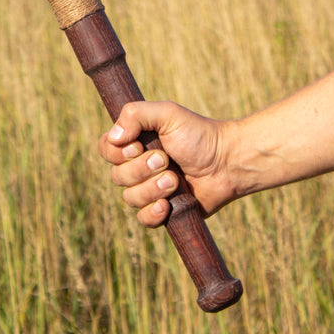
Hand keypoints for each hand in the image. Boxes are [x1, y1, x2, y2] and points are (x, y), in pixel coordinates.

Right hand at [98, 101, 236, 225]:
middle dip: (141, 169)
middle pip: (117, 176)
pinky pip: (143, 219)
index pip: (106, 150)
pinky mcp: (163, 210)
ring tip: (175, 180)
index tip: (138, 145)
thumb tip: (114, 137)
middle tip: (166, 160)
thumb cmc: (198, 134)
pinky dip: (153, 213)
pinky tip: (168, 205)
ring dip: (152, 188)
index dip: (117, 152)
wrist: (227, 162)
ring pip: (130, 198)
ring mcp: (149, 189)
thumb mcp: (167, 114)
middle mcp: (138, 166)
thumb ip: (135, 114)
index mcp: (135, 142)